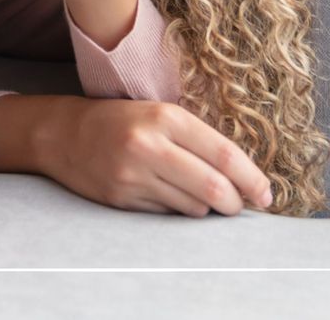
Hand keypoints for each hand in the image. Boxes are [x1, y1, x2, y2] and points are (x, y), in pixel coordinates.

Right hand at [30, 96, 273, 216]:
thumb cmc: (120, 120)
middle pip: (214, 189)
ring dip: (206, 208)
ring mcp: (133, 175)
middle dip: (234, 203)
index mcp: (165, 118)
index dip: (253, 180)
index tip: (266, 194)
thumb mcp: (159, 114)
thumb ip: (198, 140)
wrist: (63, 133)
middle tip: (239, 205)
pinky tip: (169, 196)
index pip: (225, 156)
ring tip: (200, 196)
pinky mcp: (121, 198)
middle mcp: (149, 146)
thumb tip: (242, 177)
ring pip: (193, 208)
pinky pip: (167, 215)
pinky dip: (178, 211)